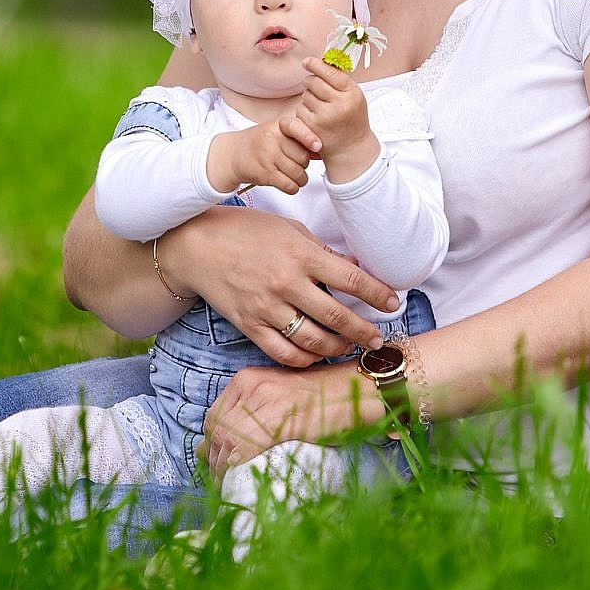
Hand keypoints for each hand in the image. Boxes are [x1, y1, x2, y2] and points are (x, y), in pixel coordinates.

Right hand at [159, 206, 400, 365]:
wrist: (197, 246)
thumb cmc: (246, 231)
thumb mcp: (288, 230)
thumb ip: (320, 251)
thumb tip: (352, 268)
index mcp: (301, 254)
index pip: (351, 279)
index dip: (377, 294)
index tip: (392, 303)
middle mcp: (286, 283)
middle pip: (337, 317)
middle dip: (364, 331)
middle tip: (378, 339)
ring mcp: (267, 307)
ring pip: (313, 341)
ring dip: (338, 348)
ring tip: (350, 347)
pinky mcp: (249, 325)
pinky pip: (283, 353)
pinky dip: (304, 359)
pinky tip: (317, 355)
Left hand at [200, 363, 369, 478]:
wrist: (357, 390)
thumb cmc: (324, 400)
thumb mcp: (279, 400)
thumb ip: (254, 416)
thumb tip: (227, 450)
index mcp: (247, 379)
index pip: (214, 416)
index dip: (210, 445)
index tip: (214, 465)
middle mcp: (250, 386)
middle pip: (217, 428)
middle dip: (214, 459)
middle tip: (220, 480)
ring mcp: (264, 399)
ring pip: (227, 438)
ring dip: (223, 466)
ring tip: (230, 484)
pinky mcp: (279, 416)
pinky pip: (246, 444)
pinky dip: (238, 464)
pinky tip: (241, 476)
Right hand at [206, 118, 313, 194]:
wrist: (234, 154)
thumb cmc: (262, 143)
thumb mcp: (277, 132)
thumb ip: (298, 137)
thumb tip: (322, 150)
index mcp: (278, 125)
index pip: (296, 127)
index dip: (309, 137)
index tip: (318, 146)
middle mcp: (272, 139)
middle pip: (302, 156)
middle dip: (304, 164)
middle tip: (298, 164)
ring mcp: (267, 157)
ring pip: (298, 173)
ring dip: (301, 179)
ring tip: (297, 177)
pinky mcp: (264, 174)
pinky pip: (289, 185)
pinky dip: (293, 188)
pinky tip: (290, 185)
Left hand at [290, 57, 380, 182]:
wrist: (351, 149)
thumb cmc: (352, 119)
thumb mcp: (354, 97)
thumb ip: (340, 80)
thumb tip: (320, 61)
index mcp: (352, 93)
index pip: (330, 72)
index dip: (316, 64)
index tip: (307, 61)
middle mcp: (340, 104)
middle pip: (314, 81)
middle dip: (311, 81)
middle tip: (315, 87)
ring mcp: (325, 116)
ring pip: (305, 94)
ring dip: (308, 97)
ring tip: (320, 107)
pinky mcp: (312, 126)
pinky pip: (300, 108)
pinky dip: (304, 110)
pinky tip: (314, 117)